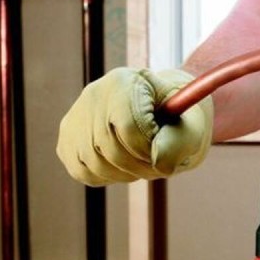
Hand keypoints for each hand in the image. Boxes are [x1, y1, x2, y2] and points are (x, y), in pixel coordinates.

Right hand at [56, 68, 213, 185]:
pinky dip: (108, 176)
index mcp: (125, 82)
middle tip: (157, 164)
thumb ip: (179, 142)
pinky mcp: (67, 139)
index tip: (164, 153)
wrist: (163, 114)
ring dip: (125, 174)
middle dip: (141, 167)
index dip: (150, 151)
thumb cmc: (180, 120)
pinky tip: (124, 164)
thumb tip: (159, 161)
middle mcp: (93, 94)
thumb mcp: (191, 127)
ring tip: (142, 161)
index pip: (128, 128)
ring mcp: (76, 117)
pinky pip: (83, 171)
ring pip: (95, 164)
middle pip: (110, 148)